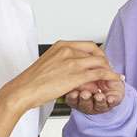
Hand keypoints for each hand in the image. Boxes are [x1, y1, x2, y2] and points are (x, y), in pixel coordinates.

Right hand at [7, 41, 122, 111]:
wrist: (23, 90)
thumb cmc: (32, 81)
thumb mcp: (50, 65)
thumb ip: (65, 64)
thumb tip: (78, 71)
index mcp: (61, 46)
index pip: (88, 45)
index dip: (98, 54)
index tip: (101, 62)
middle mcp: (68, 51)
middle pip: (96, 53)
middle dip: (104, 63)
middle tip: (107, 72)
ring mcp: (73, 62)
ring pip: (100, 63)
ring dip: (108, 71)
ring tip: (110, 79)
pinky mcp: (76, 76)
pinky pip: (99, 74)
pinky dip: (109, 77)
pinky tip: (112, 81)